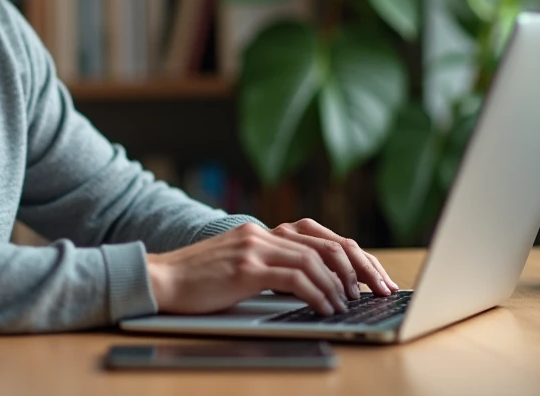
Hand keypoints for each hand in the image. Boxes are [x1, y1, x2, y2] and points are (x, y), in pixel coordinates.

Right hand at [146, 221, 396, 316]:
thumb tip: (312, 286)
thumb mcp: (239, 268)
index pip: (322, 237)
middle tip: (379, 289)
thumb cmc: (198, 282)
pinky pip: (295, 277)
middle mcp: (263, 233)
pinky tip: (327, 307)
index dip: (353, 256)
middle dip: (360, 267)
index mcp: (264, 232)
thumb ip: (270, 267)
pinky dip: (318, 293)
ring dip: (339, 285)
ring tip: (351, 304)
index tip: (374, 277)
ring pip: (315, 260)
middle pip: (327, 244)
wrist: (160, 280)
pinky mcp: (247, 267)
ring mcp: (255, 247)